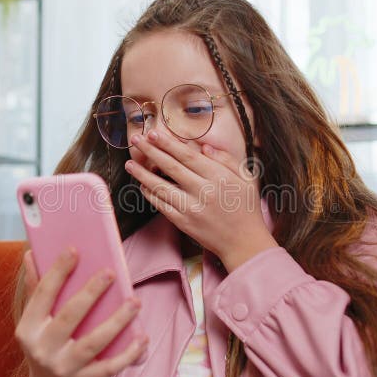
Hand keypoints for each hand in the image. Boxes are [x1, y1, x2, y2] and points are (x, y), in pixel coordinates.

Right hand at [15, 248, 148, 376]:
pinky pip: (109, 367)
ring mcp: (64, 367)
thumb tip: (31, 255)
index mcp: (28, 329)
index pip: (42, 295)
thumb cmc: (47, 346)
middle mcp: (43, 349)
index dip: (57, 271)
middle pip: (69, 316)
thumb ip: (36, 289)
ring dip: (117, 321)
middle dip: (90, 293)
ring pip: (93, 342)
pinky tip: (142, 337)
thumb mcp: (35, 322)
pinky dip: (128, 353)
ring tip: (135, 301)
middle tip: (110, 272)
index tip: (74, 250)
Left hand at [125, 131, 278, 270]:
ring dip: (142, 174)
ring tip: (130, 163)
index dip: (168, 144)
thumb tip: (203, 146)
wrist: (244, 243)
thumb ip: (226, 159)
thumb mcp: (246, 178)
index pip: (188, 156)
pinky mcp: (183, 223)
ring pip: (161, 187)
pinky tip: (141, 185)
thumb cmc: (246, 208)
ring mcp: (191, 208)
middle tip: (136, 139)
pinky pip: (162, 206)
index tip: (154, 133)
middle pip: (171, 167)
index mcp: (219, 177)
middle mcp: (203, 191)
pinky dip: (150, 194)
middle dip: (151, 151)